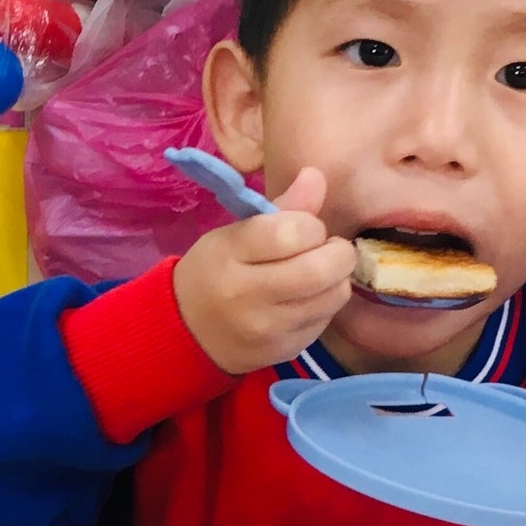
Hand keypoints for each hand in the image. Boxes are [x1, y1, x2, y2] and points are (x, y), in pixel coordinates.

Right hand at [172, 167, 355, 375]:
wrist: (187, 333)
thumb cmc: (214, 272)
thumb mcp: (234, 233)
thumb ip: (281, 207)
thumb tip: (316, 175)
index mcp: (231, 255)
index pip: (293, 231)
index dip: (311, 225)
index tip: (303, 228)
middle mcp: (248, 295)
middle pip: (321, 268)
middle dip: (337, 252)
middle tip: (327, 249)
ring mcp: (268, 328)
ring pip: (333, 295)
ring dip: (336, 279)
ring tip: (317, 273)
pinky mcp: (285, 350)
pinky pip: (326, 319)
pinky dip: (324, 303)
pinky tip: (305, 299)